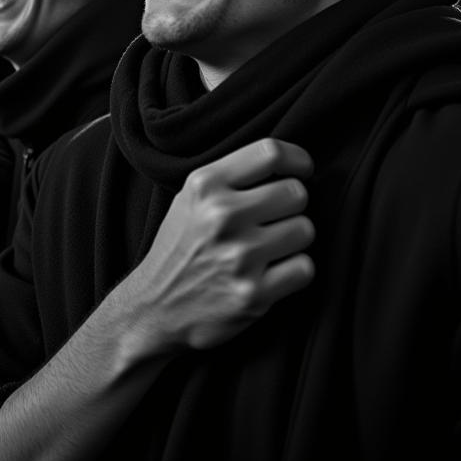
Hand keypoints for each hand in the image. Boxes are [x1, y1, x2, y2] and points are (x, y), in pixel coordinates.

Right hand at [121, 138, 314, 354]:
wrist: (155, 307)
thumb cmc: (181, 246)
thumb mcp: (191, 197)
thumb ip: (231, 176)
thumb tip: (288, 162)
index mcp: (205, 185)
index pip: (271, 153)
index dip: (298, 159)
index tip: (302, 170)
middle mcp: (222, 215)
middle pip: (296, 192)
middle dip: (292, 205)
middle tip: (276, 218)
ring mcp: (239, 256)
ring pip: (305, 229)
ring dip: (294, 239)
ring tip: (270, 246)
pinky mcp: (253, 294)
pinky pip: (304, 268)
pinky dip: (294, 270)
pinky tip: (272, 271)